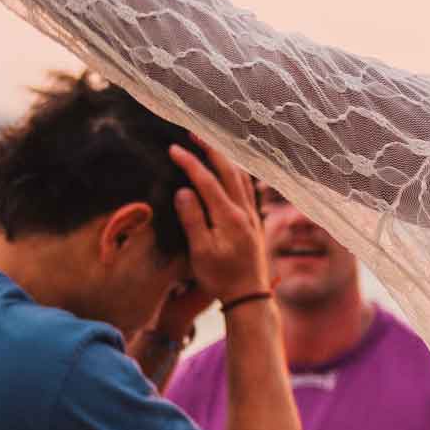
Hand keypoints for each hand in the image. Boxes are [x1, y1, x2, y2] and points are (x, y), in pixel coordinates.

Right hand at [170, 141, 270, 308]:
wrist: (249, 296)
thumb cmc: (221, 278)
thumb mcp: (201, 252)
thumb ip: (193, 219)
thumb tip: (184, 190)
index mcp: (229, 216)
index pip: (206, 180)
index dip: (189, 162)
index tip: (173, 148)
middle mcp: (244, 211)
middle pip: (228, 170)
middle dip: (210, 149)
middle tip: (193, 133)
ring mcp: (253, 215)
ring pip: (241, 176)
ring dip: (225, 158)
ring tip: (211, 145)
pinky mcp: (255, 221)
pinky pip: (248, 187)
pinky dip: (237, 172)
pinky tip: (232, 171)